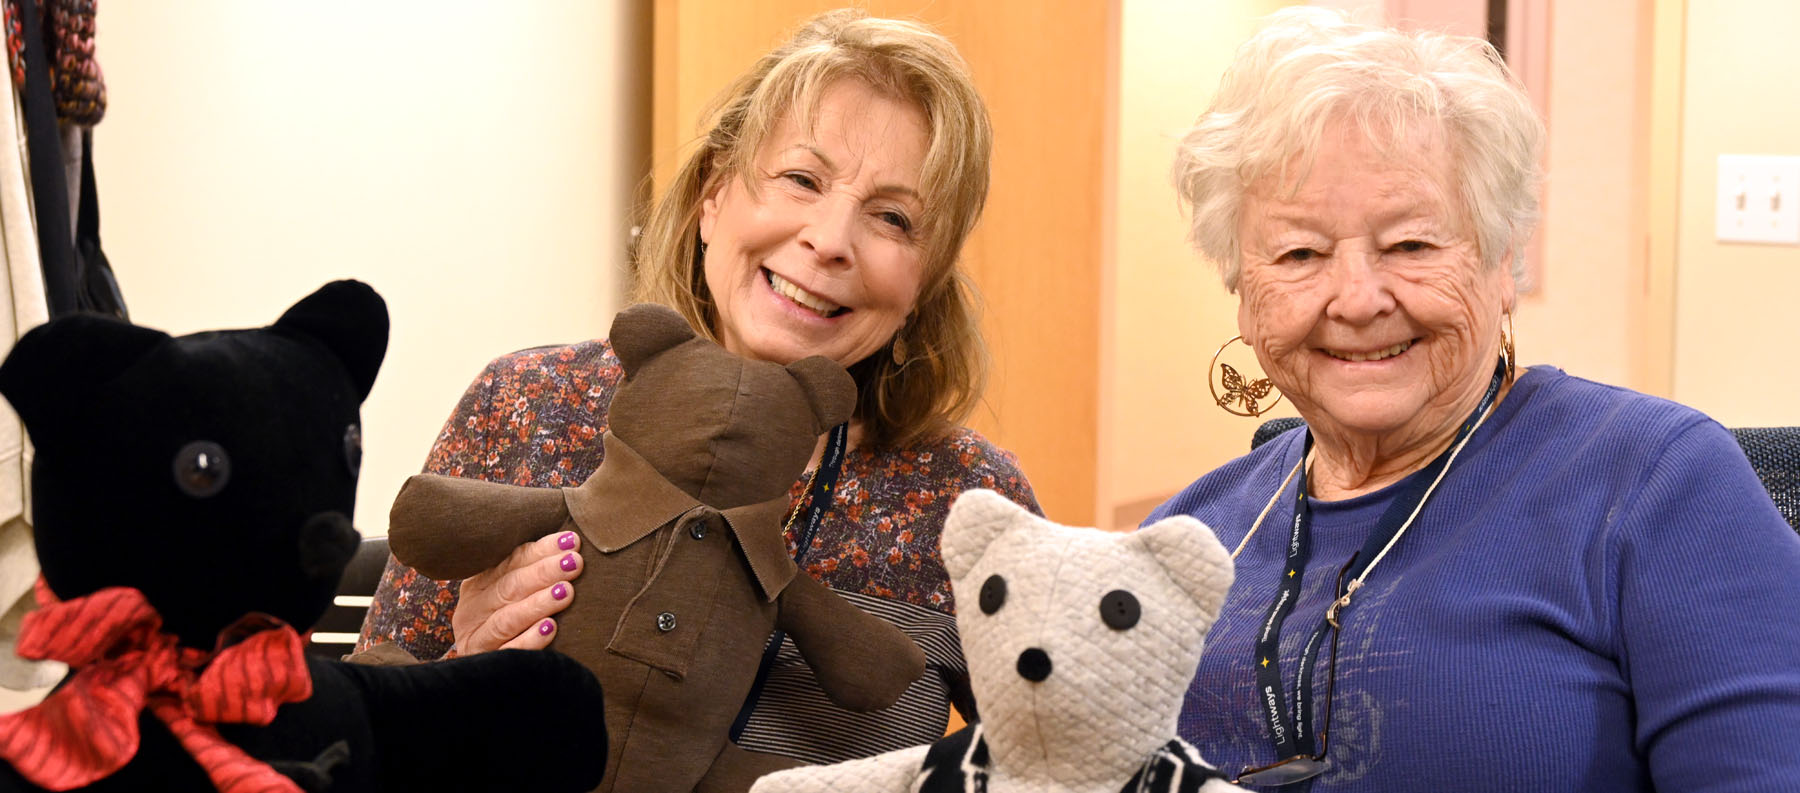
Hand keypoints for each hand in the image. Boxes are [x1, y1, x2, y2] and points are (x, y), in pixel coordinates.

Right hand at [451, 530, 582, 653]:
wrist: (486, 680)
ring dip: (537, 604)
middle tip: (574, 563)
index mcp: (479, 585)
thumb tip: (572, 544)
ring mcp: (476, 639)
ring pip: (507, 619)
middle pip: (509, 587)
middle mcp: (472, 610)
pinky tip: (550, 629)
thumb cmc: (514, 626)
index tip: (572, 542)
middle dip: (544, 573)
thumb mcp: (513, 595)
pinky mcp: (485, 664)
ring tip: (565, 592)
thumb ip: (532, 572)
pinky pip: (508, 652)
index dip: (541, 551)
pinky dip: (529, 640)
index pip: (511, 562)